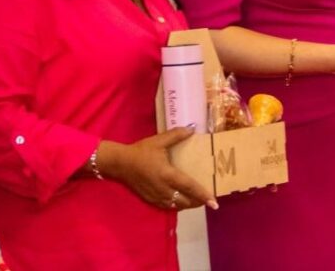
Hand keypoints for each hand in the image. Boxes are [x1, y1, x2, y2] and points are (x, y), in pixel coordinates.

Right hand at [96, 128, 217, 210]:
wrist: (120, 163)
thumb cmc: (140, 151)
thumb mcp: (158, 141)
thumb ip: (176, 135)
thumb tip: (192, 128)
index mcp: (168, 175)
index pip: (190, 187)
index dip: (203, 195)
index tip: (214, 203)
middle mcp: (164, 189)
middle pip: (185, 201)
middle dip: (198, 202)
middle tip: (207, 200)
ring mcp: (156, 196)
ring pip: (176, 206)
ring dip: (188, 205)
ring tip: (196, 201)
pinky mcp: (150, 199)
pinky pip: (167, 207)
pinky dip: (176, 206)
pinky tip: (179, 201)